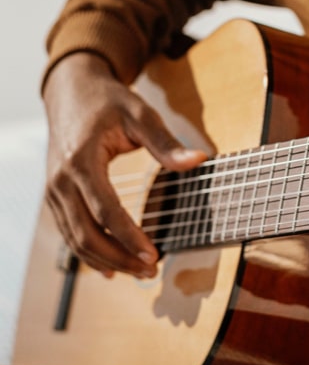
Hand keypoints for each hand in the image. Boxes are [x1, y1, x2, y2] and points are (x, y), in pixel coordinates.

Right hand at [43, 52, 206, 277]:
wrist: (71, 91)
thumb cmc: (108, 102)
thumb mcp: (140, 113)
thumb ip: (166, 142)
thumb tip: (199, 160)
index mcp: (81, 160)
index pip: (106, 210)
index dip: (129, 238)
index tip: (154, 256)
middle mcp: (61, 180)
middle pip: (87, 234)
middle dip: (119, 258)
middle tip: (151, 271)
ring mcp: (54, 191)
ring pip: (75, 240)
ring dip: (106, 261)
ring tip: (140, 273)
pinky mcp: (55, 197)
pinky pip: (69, 234)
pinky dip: (89, 254)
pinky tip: (111, 268)